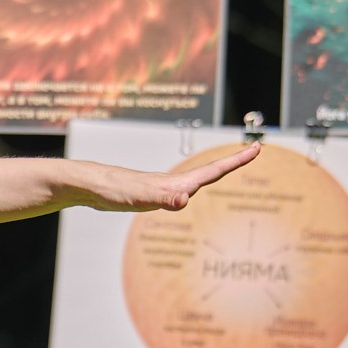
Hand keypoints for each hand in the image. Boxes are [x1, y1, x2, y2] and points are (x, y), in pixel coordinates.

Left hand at [62, 143, 260, 214]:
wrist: (90, 186)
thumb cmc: (114, 191)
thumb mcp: (141, 198)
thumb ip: (164, 199)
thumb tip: (185, 200)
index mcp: (176, 183)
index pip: (214, 171)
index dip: (236, 161)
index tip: (257, 147)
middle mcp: (173, 183)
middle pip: (210, 172)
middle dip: (233, 163)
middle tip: (254, 150)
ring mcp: (162, 188)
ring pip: (195, 180)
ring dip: (215, 173)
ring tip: (230, 167)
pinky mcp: (150, 194)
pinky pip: (178, 192)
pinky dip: (190, 190)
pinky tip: (183, 195)